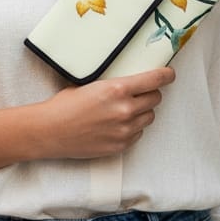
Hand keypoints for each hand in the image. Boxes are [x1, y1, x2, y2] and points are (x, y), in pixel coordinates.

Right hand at [35, 67, 174, 158]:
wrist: (50, 131)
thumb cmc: (65, 105)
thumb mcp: (91, 84)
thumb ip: (115, 85)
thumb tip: (132, 82)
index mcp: (117, 89)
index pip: (155, 80)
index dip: (166, 75)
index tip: (169, 74)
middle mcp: (125, 110)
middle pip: (156, 99)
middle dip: (150, 94)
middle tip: (140, 93)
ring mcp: (124, 130)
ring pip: (149, 117)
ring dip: (142, 112)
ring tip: (125, 110)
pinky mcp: (121, 146)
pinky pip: (138, 134)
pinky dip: (133, 128)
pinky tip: (117, 125)